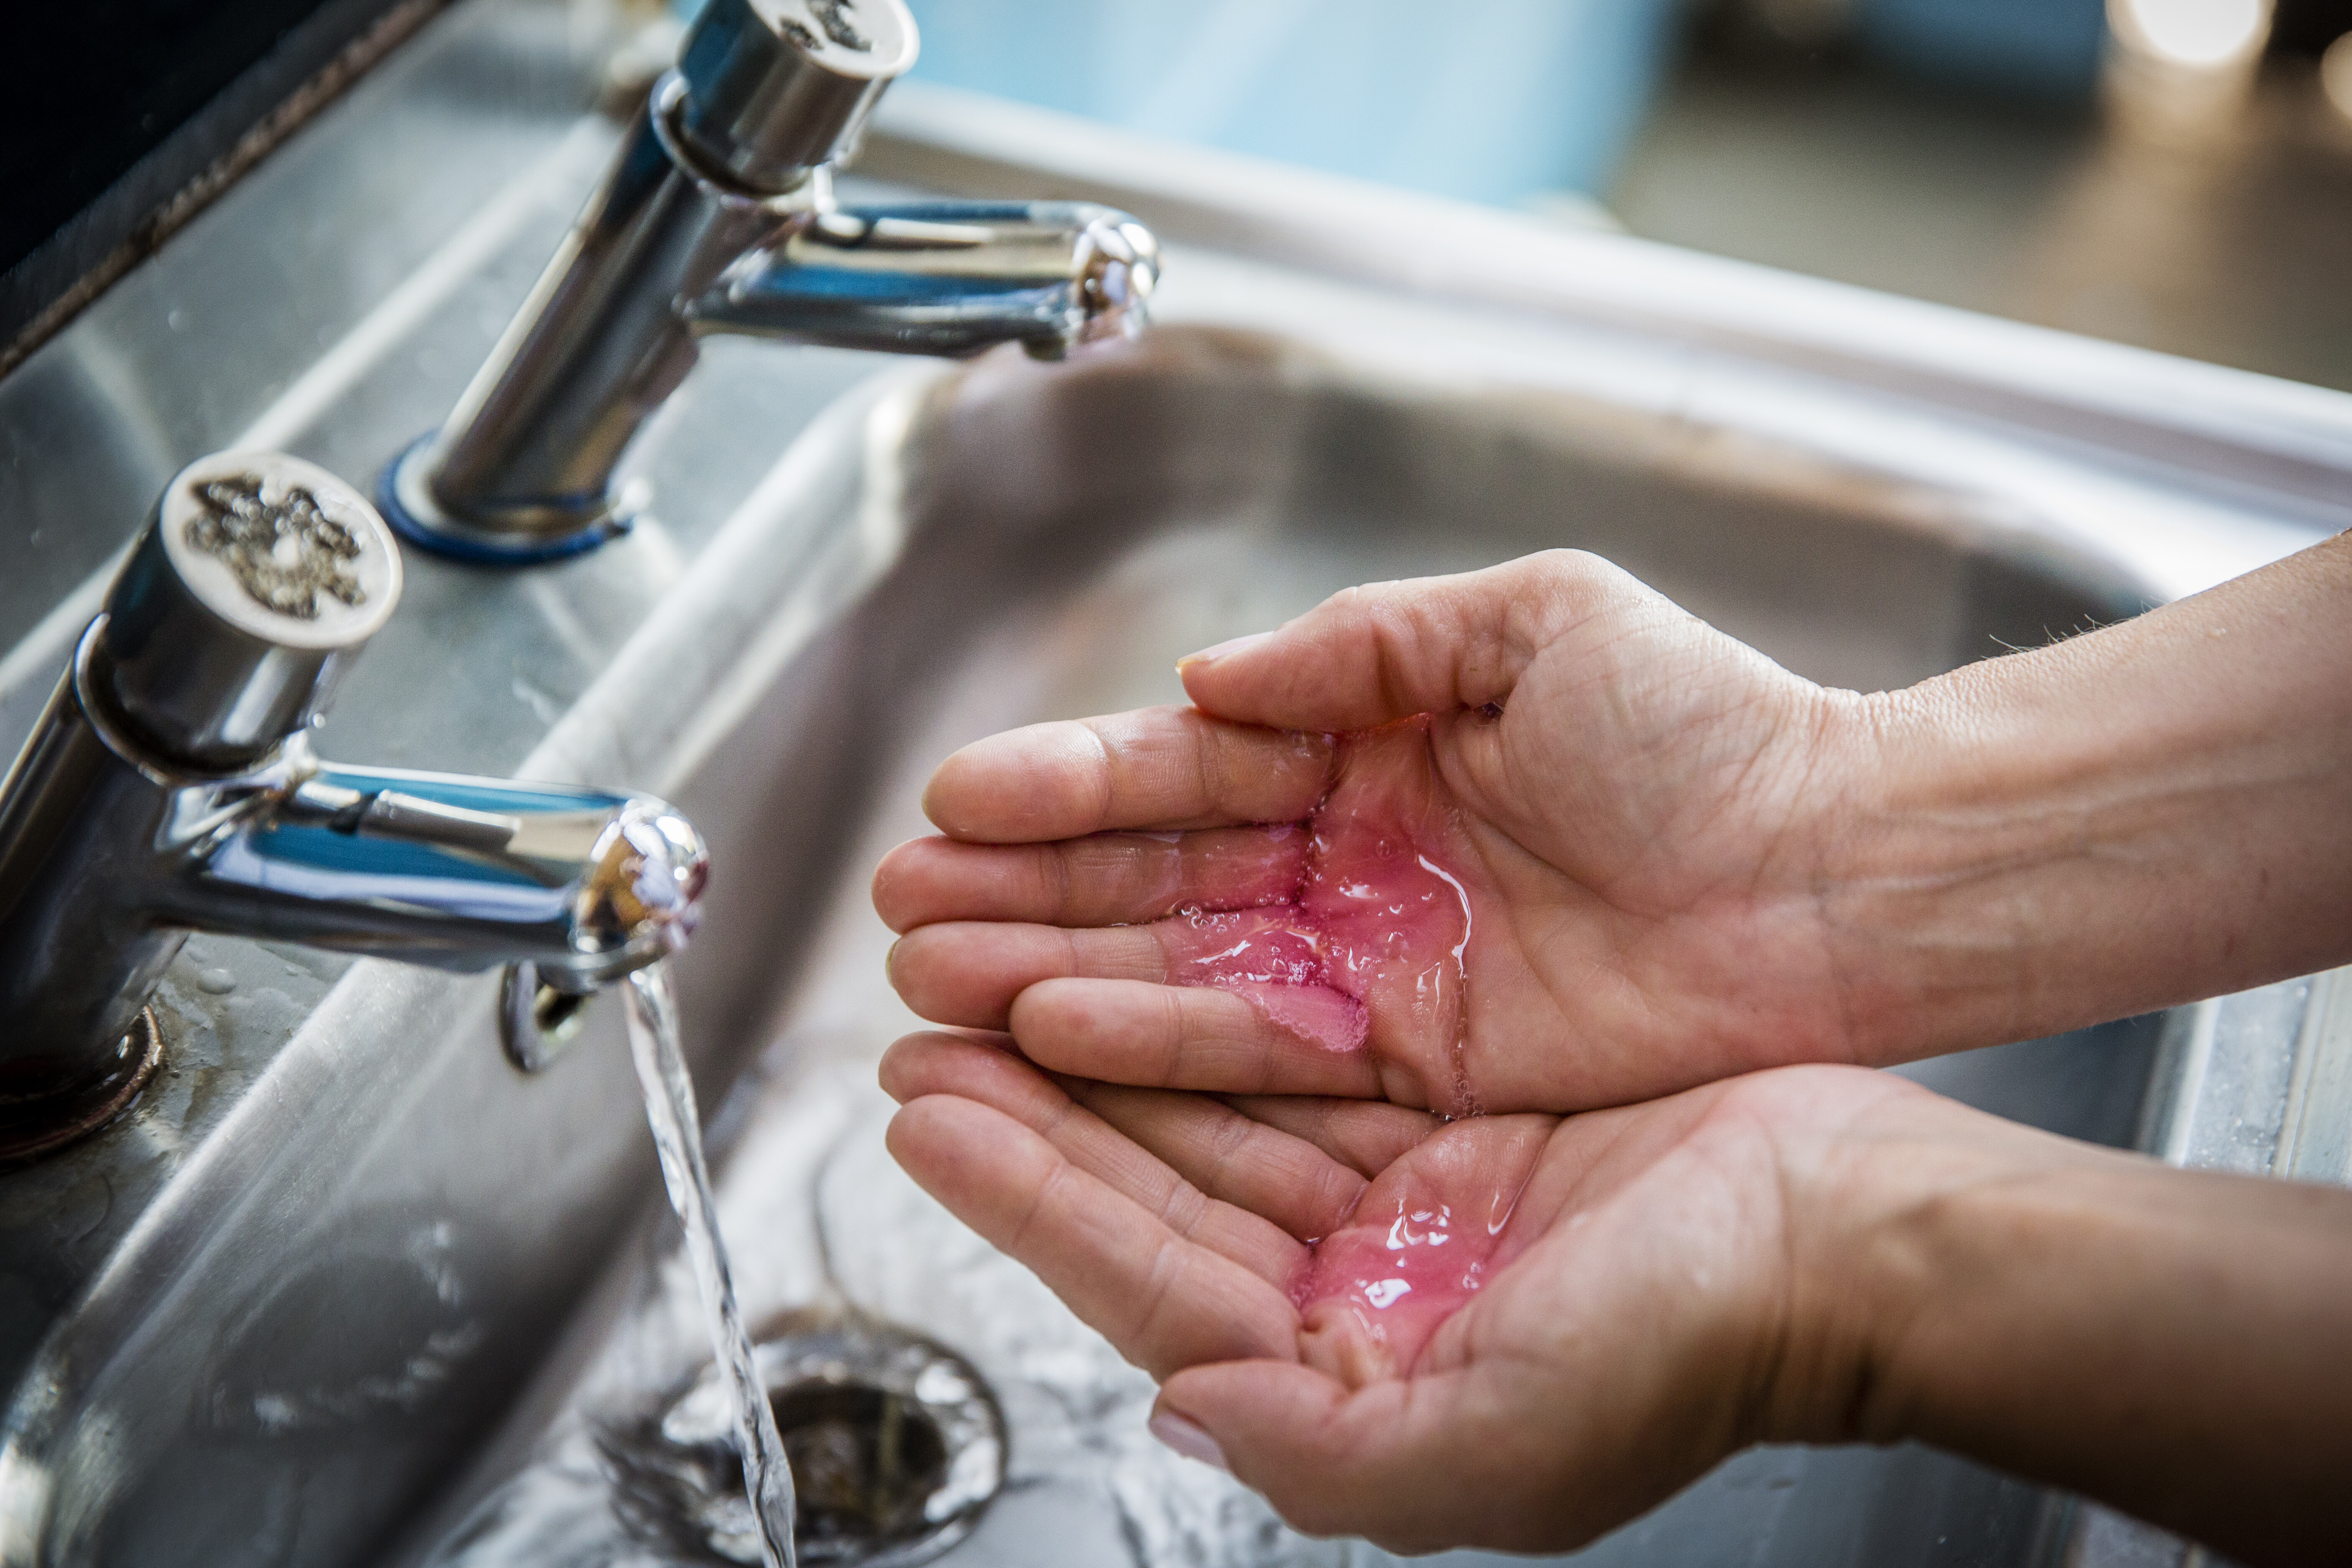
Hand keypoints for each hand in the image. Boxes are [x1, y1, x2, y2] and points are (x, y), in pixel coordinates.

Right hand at [877, 551, 1877, 1113]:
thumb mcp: (1538, 620)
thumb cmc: (1712, 724)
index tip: (962, 792)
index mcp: (1368, 744)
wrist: (1834, 866)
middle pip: (1156, 875)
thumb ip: (1364, 644)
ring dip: (1055, 967)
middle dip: (1026, 883)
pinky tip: (1058, 1030)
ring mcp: (1372, 961)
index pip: (1187, 766)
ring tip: (936, 973)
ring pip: (1182, 966)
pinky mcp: (1412, 1057)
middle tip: (906, 898)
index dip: (1072, 780)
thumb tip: (1209, 676)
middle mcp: (1350, 857)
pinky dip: (1158, 1042)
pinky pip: (1261, 1050)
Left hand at [879, 1031, 1939, 1554]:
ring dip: (1101, 1053)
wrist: (1858, 1235)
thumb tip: (1185, 1410)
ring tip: (991, 985)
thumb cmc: (1706, 1342)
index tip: (930, 1112)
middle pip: (1157, 1190)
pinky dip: (1210, 1021)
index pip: (1148, 1277)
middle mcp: (1358, 1296)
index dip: (1031, 1196)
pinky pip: (1296, 1062)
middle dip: (1034, 1111)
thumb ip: (1331, 1451)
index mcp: (1353, 1381)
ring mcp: (1400, 1203)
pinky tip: (1138, 972)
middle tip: (919, 1026)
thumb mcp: (1511, 1440)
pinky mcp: (1450, 1121)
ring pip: (1210, 1116)